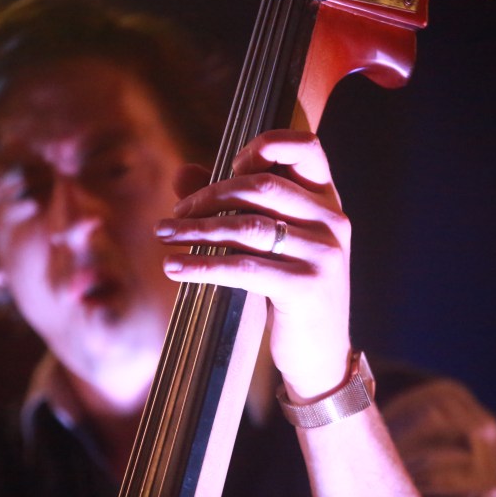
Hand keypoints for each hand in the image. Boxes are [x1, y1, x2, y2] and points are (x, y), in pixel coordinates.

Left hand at [155, 130, 351, 399]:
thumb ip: (231, 203)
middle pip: (261, 186)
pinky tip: (175, 268)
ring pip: (247, 227)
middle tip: (174, 216)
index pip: (307, 147)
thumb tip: (182, 172)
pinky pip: (244, 268)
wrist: (322, 351)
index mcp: (327, 200)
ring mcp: (323, 253)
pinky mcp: (306, 286)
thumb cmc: (291, 289)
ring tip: (164, 236)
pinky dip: (202, 265)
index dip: (265, 145)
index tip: (228, 165)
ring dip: (196, 229)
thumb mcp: (270, 241)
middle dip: (208, 197)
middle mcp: (331, 220)